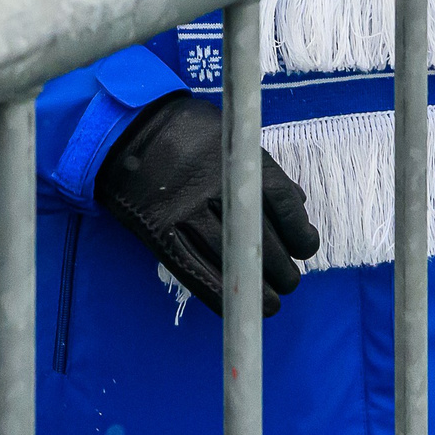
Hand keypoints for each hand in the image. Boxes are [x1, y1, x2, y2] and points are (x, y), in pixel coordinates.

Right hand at [93, 94, 320, 316]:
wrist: (128, 130)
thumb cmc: (188, 131)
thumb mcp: (231, 136)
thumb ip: (263, 170)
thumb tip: (299, 205)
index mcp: (237, 159)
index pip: (283, 202)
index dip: (300, 232)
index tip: (306, 248)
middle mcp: (214, 186)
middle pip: (259, 237)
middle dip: (281, 267)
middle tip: (290, 280)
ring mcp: (185, 211)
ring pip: (230, 260)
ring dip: (255, 287)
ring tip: (271, 302)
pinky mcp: (159, 231)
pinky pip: (192, 270)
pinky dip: (216, 293)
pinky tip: (235, 305)